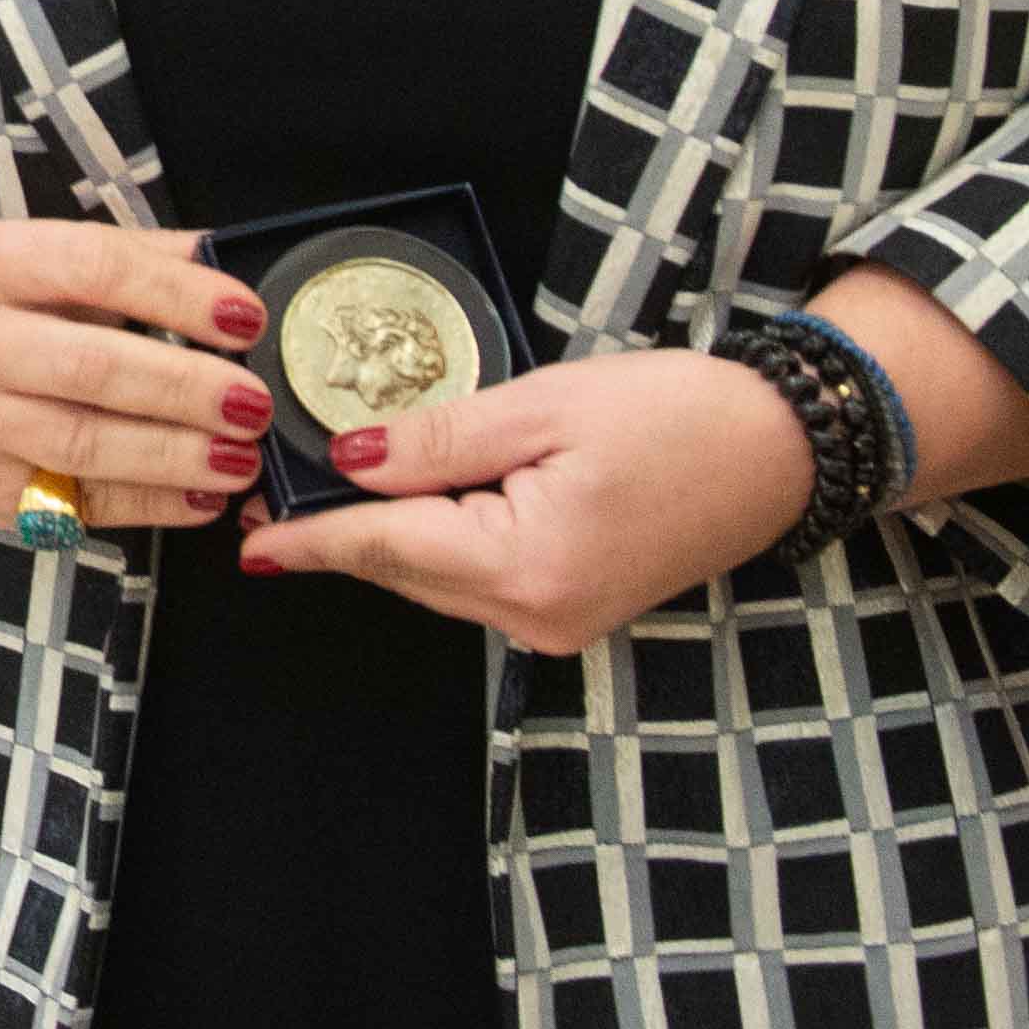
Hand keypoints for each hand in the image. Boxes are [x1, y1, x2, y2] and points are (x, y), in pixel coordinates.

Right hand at [0, 218, 270, 536]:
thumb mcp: (42, 254)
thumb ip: (134, 257)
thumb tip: (227, 263)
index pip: (95, 270)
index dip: (178, 295)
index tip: (246, 317)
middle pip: (91, 368)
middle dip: (186, 388)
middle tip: (255, 402)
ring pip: (83, 446)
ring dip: (176, 455)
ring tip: (242, 455)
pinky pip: (76, 504)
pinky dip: (150, 503)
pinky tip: (203, 494)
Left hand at [246, 351, 810, 649]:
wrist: (782, 450)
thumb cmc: (680, 416)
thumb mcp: (543, 405)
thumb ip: (437, 439)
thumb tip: (349, 458)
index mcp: (525, 565)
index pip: (384, 547)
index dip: (309, 536)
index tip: (246, 538)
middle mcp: (537, 614)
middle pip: (402, 572)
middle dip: (334, 535)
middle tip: (264, 496)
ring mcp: (558, 623)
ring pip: (435, 581)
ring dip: (382, 541)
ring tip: (318, 495)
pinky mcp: (575, 611)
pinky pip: (476, 583)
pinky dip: (433, 547)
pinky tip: (404, 508)